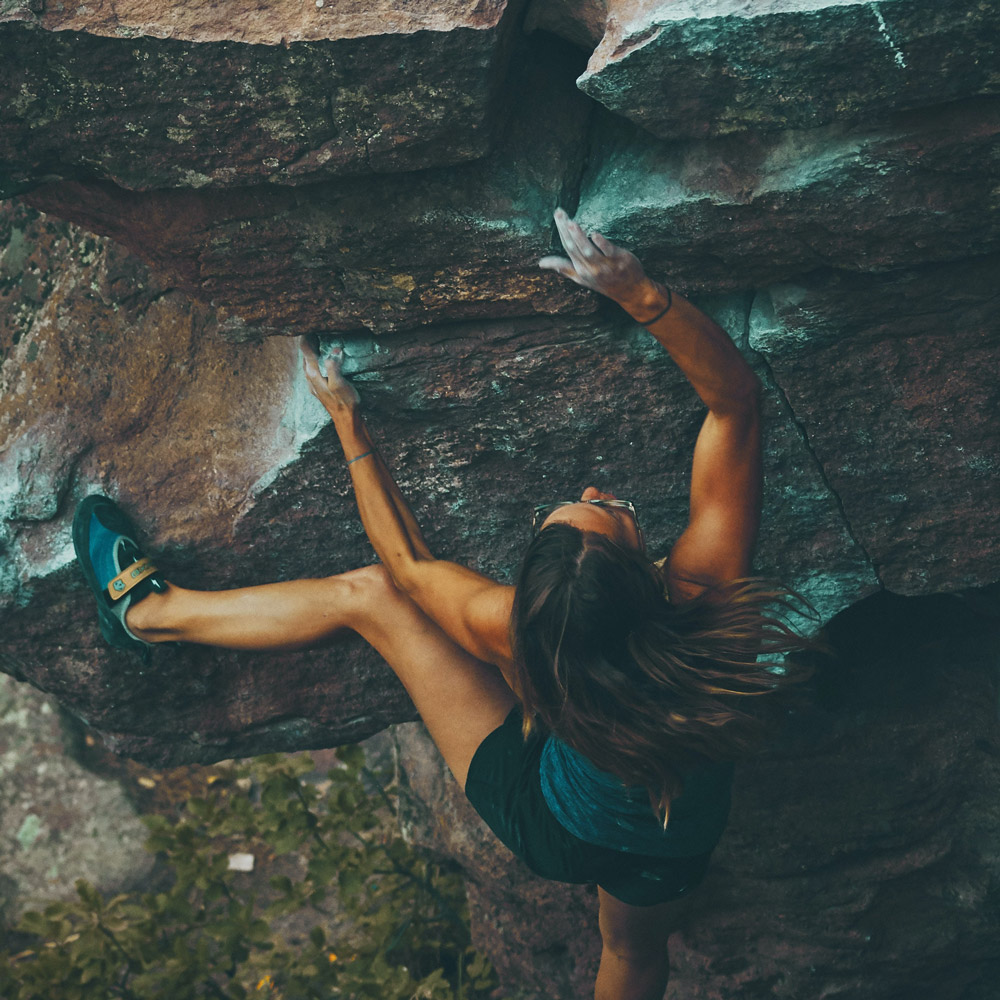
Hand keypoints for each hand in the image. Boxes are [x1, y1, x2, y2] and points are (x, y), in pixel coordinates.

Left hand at [300, 336, 360, 415]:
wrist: (346, 419)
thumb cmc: (344, 401)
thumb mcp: (339, 383)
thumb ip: (334, 366)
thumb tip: (334, 350)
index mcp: (313, 373)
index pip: (306, 350)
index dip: (308, 337)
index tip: (312, 326)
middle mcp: (310, 377)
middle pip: (305, 355)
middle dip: (309, 342)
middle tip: (316, 330)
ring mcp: (313, 383)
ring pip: (308, 362)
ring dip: (312, 351)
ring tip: (318, 340)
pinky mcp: (318, 387)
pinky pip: (313, 368)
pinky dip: (316, 360)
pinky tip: (322, 359)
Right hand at [539, 208, 654, 307]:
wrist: (631, 293)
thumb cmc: (606, 283)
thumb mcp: (581, 278)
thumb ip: (563, 268)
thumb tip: (542, 263)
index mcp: (580, 270)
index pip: (568, 247)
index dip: (561, 231)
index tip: (557, 215)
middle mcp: (590, 269)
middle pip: (574, 247)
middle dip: (565, 230)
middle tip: (559, 212)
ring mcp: (604, 266)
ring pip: (588, 251)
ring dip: (579, 237)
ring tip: (571, 223)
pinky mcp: (619, 261)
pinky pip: (608, 252)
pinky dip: (601, 244)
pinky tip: (595, 234)